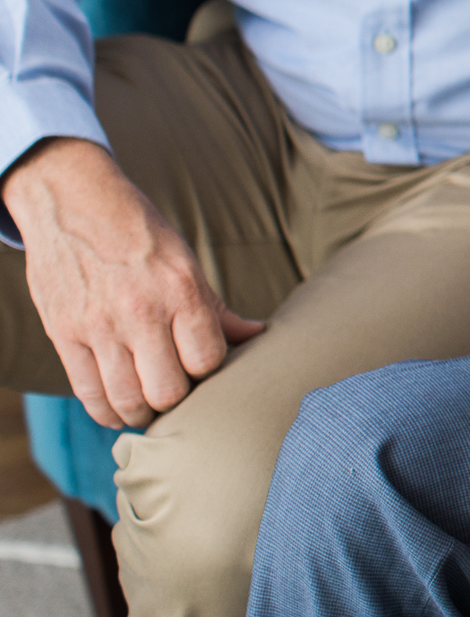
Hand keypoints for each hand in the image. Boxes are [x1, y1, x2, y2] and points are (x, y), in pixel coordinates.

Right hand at [5, 137, 263, 427]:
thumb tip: (257, 334)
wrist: (73, 202)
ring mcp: (99, 325)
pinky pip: (87, 392)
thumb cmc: (140, 234)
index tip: (202, 371)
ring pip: (127, 399)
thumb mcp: (185, 261)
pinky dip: (106, 412)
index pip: (207, 360)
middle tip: (177, 397)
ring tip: (148, 411)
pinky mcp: (64, 333)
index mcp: (181, 290)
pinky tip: (117, 411)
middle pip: (168, 390)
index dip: (208, 373)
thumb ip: (215, 308)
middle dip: (177, 402)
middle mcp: (141, 311)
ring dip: (141, 415)